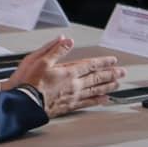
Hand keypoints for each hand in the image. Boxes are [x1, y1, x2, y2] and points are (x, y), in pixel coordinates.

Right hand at [6, 38, 124, 117]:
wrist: (24, 104)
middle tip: (122, 72)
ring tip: (118, 84)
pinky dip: (97, 101)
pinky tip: (104, 100)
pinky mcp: (69, 106)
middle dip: (111, 74)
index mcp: (68, 71)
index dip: (103, 62)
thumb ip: (55, 50)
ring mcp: (73, 96)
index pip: (91, 64)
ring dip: (108, 86)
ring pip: (95, 90)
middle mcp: (74, 84)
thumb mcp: (39, 60)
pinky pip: (87, 103)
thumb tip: (67, 40)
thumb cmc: (29, 83)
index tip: (113, 60)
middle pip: (97, 77)